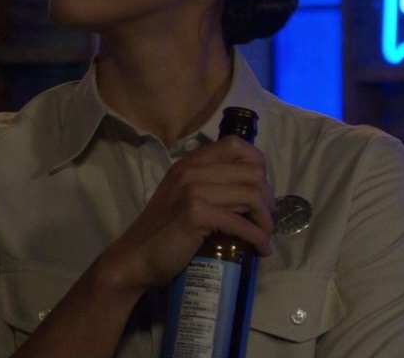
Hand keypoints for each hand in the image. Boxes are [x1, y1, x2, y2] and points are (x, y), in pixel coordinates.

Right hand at [96, 137, 274, 294]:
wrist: (135, 258)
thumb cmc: (163, 232)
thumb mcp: (183, 197)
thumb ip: (208, 186)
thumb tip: (251, 193)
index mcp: (190, 163)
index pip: (236, 145)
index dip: (258, 166)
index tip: (260, 192)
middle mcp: (191, 170)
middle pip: (252, 172)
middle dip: (268, 199)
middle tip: (264, 220)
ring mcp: (192, 191)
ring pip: (252, 196)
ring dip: (266, 221)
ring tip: (264, 236)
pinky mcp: (196, 215)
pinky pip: (242, 224)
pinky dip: (258, 238)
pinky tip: (260, 249)